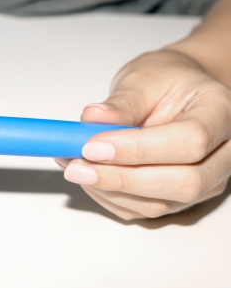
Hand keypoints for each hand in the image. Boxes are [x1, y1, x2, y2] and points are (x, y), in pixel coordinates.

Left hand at [55, 49, 230, 219]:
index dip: (138, 149)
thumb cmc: (167, 82)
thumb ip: (122, 102)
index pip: (190, 140)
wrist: (178, 95)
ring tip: (72, 165)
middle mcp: (223, 155)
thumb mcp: (145, 78)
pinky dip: (105, 195)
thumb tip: (92, 120)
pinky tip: (85, 173)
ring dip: (107, 189)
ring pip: (158, 204)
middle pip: (182, 183)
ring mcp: (204, 183)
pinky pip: (140, 210)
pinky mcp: (177, 199)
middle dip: (121, 179)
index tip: (92, 146)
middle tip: (76, 166)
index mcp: (221, 114)